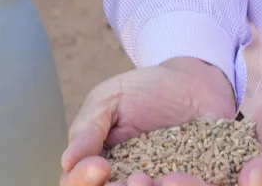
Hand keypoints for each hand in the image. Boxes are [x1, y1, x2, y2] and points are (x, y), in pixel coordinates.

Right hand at [60, 57, 237, 185]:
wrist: (195, 84)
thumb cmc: (145, 92)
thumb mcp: (110, 99)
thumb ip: (88, 128)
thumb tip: (67, 162)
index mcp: (98, 168)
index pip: (77, 185)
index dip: (82, 182)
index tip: (99, 166)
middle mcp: (126, 182)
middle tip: (136, 178)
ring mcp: (158, 185)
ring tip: (160, 178)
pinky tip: (185, 177)